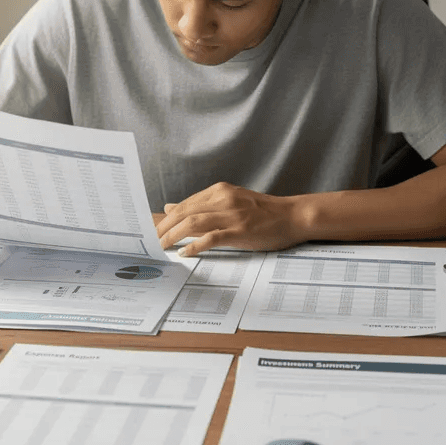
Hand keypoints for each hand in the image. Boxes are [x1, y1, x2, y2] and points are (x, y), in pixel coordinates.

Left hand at [156, 182, 306, 257]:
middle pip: (184, 212)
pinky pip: (211, 237)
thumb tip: (171, 207)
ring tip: (162, 247)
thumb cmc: (264, 212)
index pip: (185, 204)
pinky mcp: (241, 230)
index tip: (152, 229)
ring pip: (193, 222)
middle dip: (164, 227)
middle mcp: (224, 199)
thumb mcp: (230, 202)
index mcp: (220, 191)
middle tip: (151, 241)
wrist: (294, 216)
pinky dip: (195, 245)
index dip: (166, 218)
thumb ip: (202, 205)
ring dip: (173, 236)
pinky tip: (185, 253)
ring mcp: (232, 215)